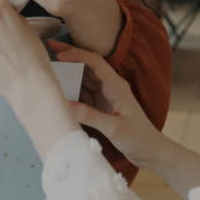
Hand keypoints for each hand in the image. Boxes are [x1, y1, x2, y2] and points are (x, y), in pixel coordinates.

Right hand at [47, 40, 170, 169]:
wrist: (151, 151)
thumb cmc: (138, 138)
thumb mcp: (114, 127)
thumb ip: (90, 116)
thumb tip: (65, 105)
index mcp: (116, 85)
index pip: (95, 62)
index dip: (76, 55)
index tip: (59, 55)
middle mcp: (110, 86)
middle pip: (87, 65)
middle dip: (69, 56)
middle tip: (49, 48)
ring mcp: (105, 96)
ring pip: (83, 79)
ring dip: (68, 73)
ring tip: (49, 68)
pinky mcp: (102, 106)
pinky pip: (83, 93)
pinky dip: (71, 90)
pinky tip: (59, 90)